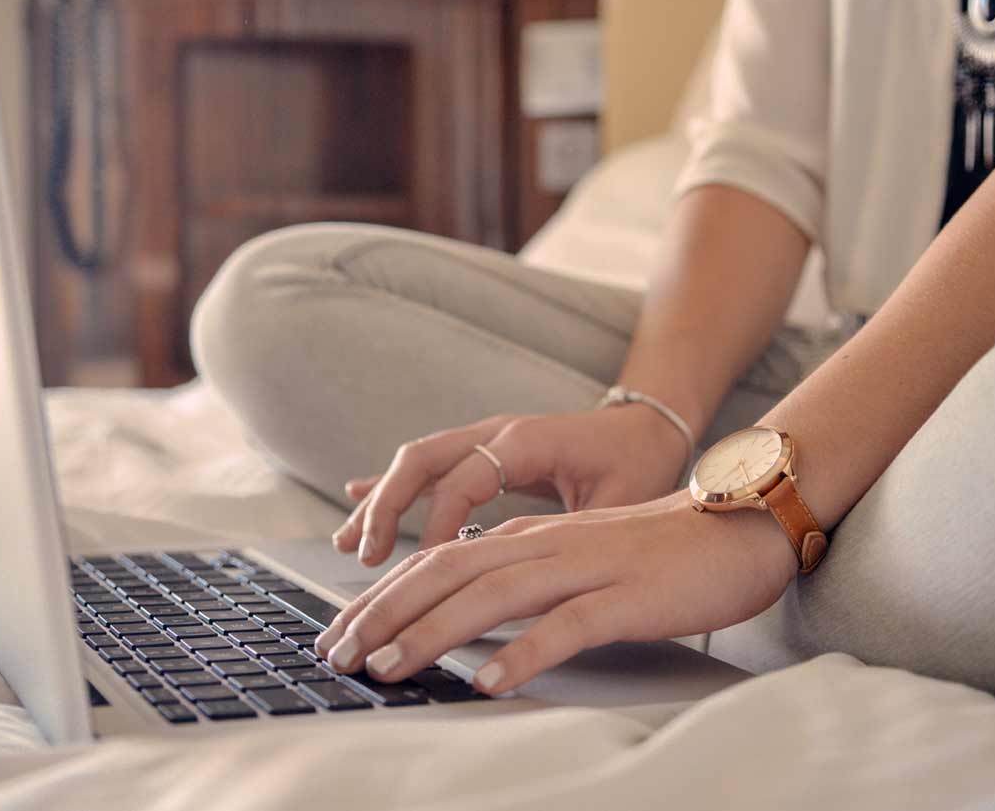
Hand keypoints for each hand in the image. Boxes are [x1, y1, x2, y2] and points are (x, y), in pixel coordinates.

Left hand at [314, 494, 797, 694]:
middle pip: (446, 573)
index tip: (341, 633)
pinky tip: (488, 682)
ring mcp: (585, 569)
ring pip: (493, 596)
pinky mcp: (626, 598)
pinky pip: (567, 626)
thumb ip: (520, 574)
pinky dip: (523, 654)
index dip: (382, 597)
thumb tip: (462, 608)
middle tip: (338, 654)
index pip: (436, 562)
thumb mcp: (574, 557)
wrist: (737, 527)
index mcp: (528, 539)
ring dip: (432, 632)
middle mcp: (544, 546)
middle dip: (384, 614)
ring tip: (388, 667)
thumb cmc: (654, 552)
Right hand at [335, 404, 690, 566]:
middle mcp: (496, 431)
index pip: (465, 480)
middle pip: (422, 459)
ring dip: (380, 501)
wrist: (646, 424)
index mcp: (528, 440)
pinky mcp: (481, 450)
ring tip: (348, 545)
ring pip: (416, 462)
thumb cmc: (637, 463)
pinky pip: (427, 466)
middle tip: (365, 556)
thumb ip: (575, 528)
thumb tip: (531, 571)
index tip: (424, 568)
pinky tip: (357, 501)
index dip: (439, 524)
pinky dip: (392, 486)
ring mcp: (484, 437)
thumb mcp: (619, 498)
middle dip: (387, 507)